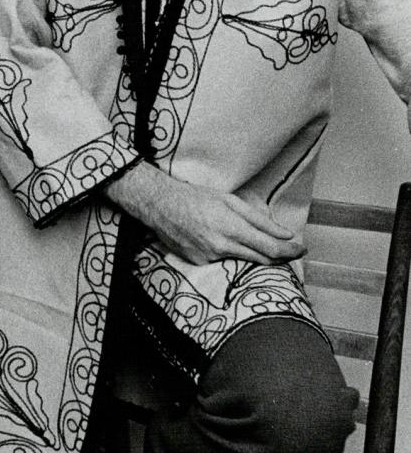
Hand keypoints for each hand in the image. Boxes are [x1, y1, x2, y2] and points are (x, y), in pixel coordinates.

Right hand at [105, 162, 303, 265]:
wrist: (159, 204)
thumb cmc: (195, 197)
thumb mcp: (229, 201)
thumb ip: (259, 219)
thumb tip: (285, 234)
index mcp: (232, 227)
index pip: (271, 248)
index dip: (290, 251)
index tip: (301, 249)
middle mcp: (222, 246)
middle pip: (262, 260)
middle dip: (279, 256)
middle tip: (288, 249)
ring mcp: (209, 257)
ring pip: (243, 261)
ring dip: (253, 254)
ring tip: (248, 240)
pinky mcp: (198, 263)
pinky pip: (222, 262)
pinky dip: (227, 253)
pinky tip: (216, 240)